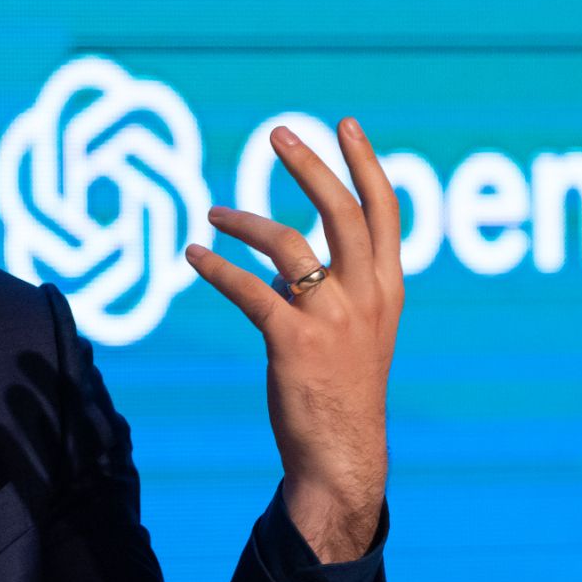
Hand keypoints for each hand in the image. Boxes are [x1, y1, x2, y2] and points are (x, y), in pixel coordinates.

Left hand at [184, 118, 403, 562]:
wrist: (343, 456)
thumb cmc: (343, 395)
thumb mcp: (356, 334)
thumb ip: (330, 292)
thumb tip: (283, 265)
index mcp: (387, 290)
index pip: (383, 213)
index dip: (365, 164)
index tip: (346, 125)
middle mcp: (366, 297)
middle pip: (341, 212)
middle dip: (310, 166)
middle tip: (277, 134)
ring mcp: (332, 318)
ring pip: (289, 244)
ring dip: (245, 220)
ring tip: (212, 213)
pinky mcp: (294, 342)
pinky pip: (250, 291)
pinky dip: (217, 268)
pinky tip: (194, 255)